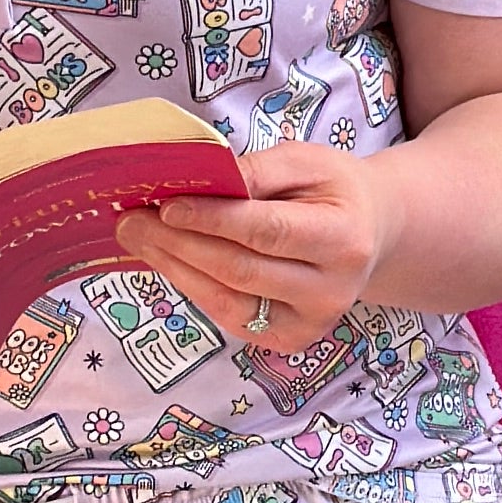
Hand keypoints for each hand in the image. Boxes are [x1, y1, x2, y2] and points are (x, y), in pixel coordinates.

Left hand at [112, 143, 397, 354]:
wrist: (370, 234)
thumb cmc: (332, 190)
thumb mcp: (304, 161)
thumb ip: (255, 171)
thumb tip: (197, 184)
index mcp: (342, 238)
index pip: (266, 232)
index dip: (212, 220)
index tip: (166, 205)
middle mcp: (331, 291)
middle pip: (241, 271)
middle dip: (180, 244)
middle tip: (132, 220)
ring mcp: (310, 323)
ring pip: (228, 302)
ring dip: (176, 269)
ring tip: (138, 239)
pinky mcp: (289, 340)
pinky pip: (230, 317)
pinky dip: (193, 287)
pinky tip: (169, 261)